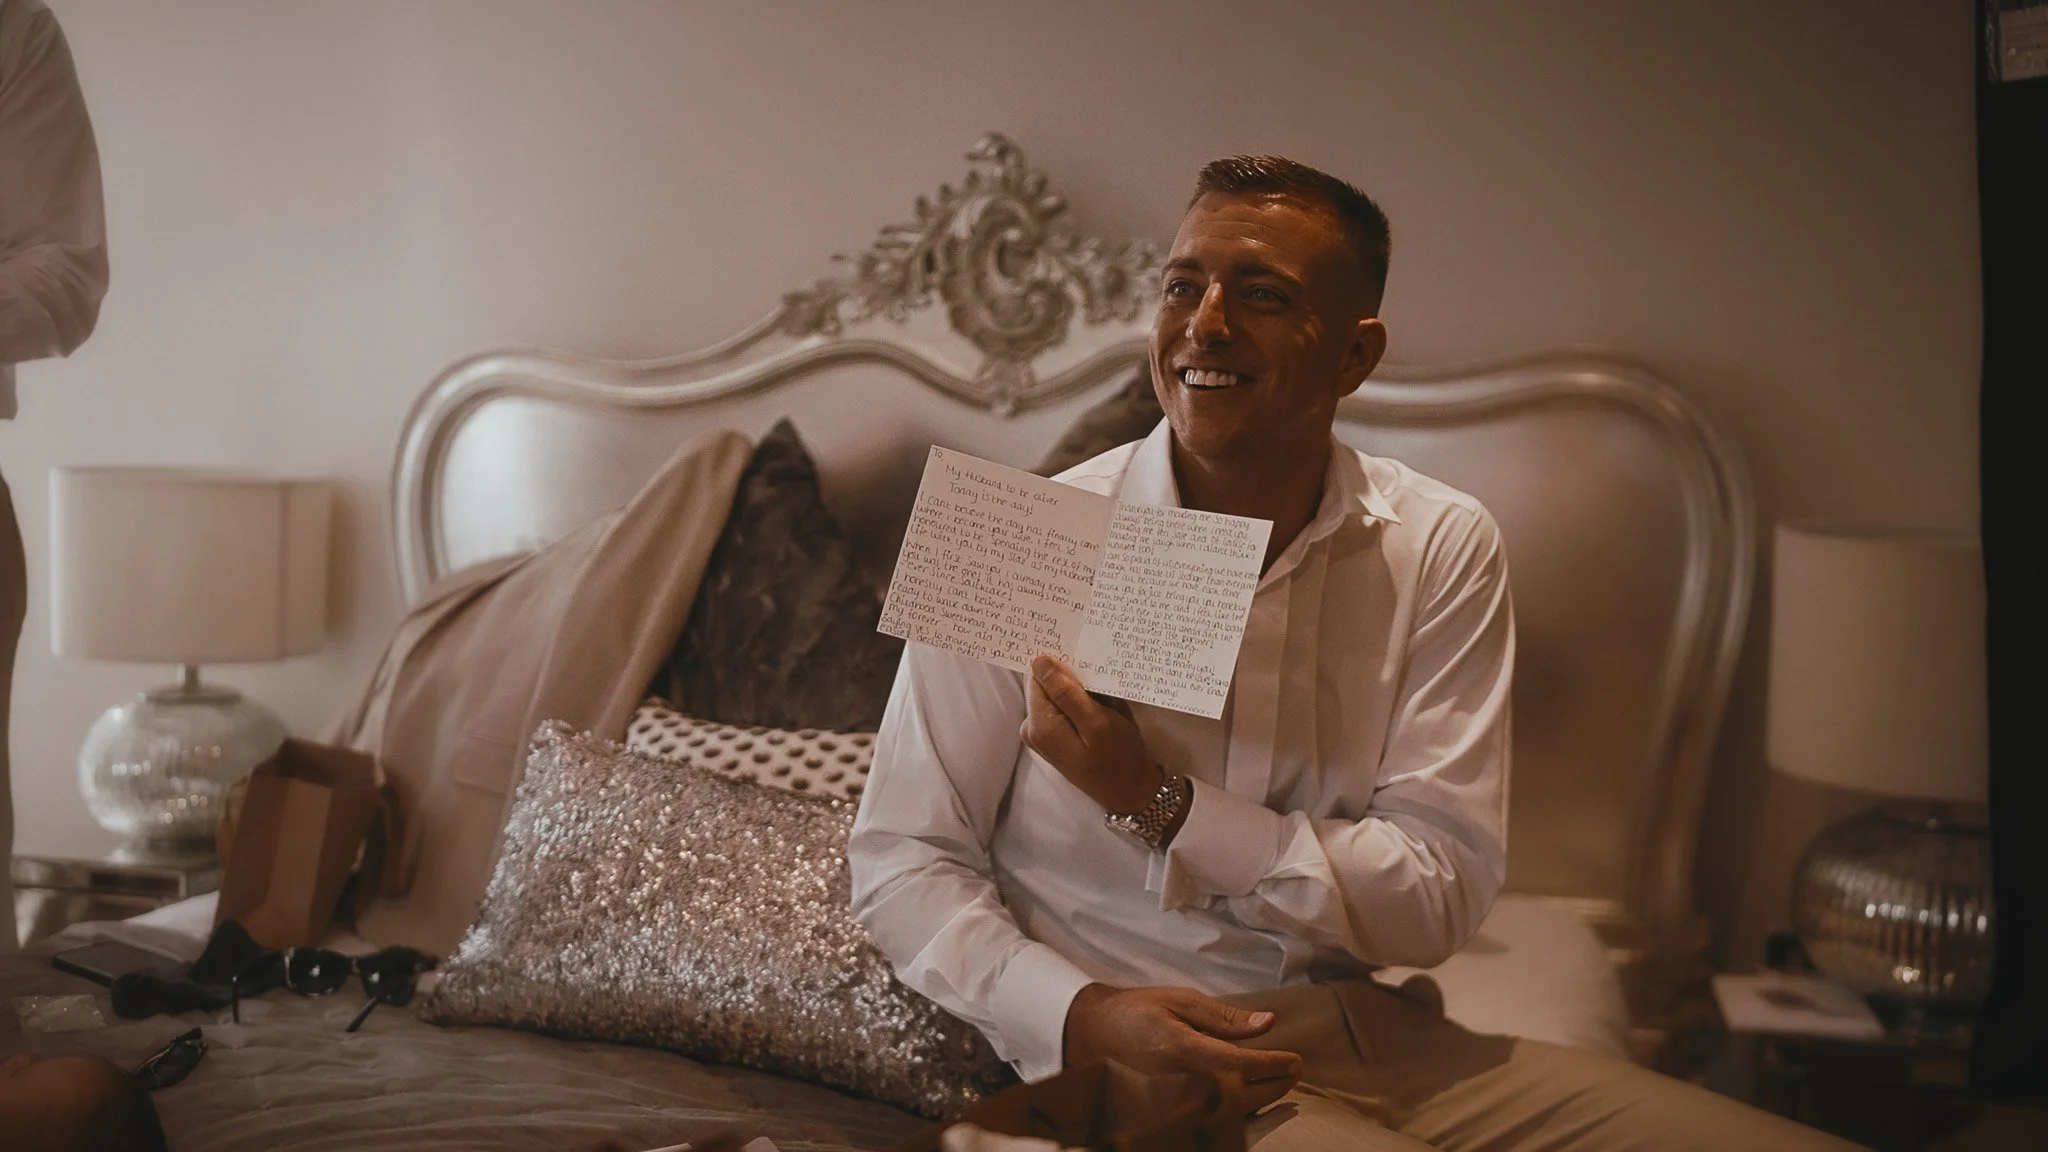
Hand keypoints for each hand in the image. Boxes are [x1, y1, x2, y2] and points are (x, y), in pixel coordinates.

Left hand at [1021, 653, 1158, 812]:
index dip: (1062, 663)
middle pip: (1047, 684)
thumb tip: (1039, 660)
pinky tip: (1103, 710)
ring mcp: (1043, 734)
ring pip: (1059, 694)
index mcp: (1039, 724)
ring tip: (1107, 702)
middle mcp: (1033, 728)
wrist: (1131, 791)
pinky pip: (1066, 707)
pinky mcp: (1056, 736)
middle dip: (1074, 679)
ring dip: (1083, 691)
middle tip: (1103, 687)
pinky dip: (1084, 702)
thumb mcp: (1097, 722)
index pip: (1038, 675)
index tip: (1087, 661)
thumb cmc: (1119, 758)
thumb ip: (1066, 692)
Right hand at [1063, 984, 1302, 1114]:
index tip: (1295, 1060)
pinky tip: (1250, 1100)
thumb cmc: (1137, 1012)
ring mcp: (1170, 1100)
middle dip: (1274, 1085)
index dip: (1272, 1065)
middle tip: (1293, 1072)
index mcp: (1182, 1048)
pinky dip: (1237, 1111)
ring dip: (1260, 1102)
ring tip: (1278, 1085)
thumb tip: (1268, 1023)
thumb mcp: (1181, 1001)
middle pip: (1239, 1094)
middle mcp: (1177, 1080)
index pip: (1239, 1063)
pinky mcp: (1166, 1110)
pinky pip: (1209, 1117)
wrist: (1091, 1034)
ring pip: (1228, 1112)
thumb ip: (1225, 1017)